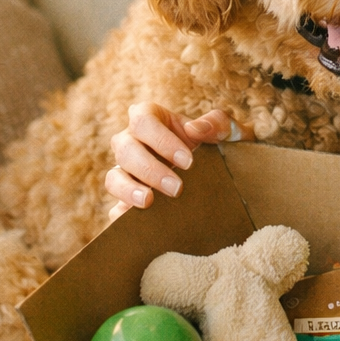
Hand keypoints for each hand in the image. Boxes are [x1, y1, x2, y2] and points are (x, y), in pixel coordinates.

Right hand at [105, 102, 250, 219]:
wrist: (220, 175)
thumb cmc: (217, 146)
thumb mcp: (226, 132)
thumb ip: (218, 123)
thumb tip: (196, 129)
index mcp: (150, 118)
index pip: (143, 120)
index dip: (161, 140)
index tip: (187, 161)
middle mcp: (131, 142)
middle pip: (125, 149)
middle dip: (150, 169)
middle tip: (177, 188)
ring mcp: (125, 171)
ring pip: (113, 177)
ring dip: (129, 190)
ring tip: (149, 202)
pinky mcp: (126, 199)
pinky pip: (115, 208)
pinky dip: (123, 214)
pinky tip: (138, 222)